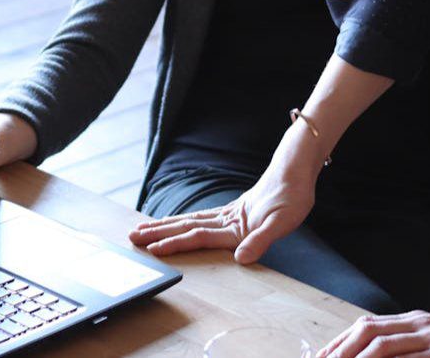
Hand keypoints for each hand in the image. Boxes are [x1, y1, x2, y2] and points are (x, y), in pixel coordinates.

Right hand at [127, 164, 314, 263]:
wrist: (296, 172)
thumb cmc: (292, 198)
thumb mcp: (282, 223)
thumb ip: (261, 240)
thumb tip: (242, 258)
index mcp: (234, 225)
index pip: (198, 236)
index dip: (176, 244)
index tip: (153, 249)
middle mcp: (226, 218)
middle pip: (186, 226)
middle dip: (159, 233)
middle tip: (133, 237)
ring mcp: (228, 213)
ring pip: (190, 220)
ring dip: (166, 226)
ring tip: (145, 228)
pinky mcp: (234, 211)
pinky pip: (201, 218)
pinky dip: (185, 221)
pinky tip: (179, 222)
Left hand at [317, 310, 429, 357]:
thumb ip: (410, 339)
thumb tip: (379, 346)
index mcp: (413, 319)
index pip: (367, 325)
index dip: (343, 339)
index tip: (324, 355)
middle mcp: (417, 325)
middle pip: (369, 331)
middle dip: (343, 347)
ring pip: (384, 345)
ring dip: (359, 357)